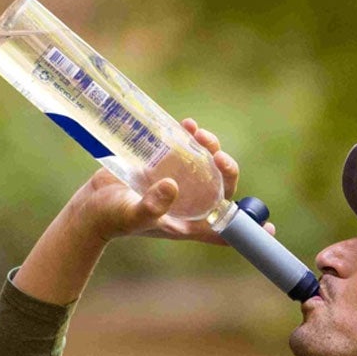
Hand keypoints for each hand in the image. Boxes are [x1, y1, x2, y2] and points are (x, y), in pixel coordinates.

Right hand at [67, 119, 278, 247]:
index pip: (222, 230)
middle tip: (219, 157)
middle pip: (220, 190)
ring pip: (206, 166)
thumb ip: (152, 206)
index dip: (247, 230)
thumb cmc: (109, 218)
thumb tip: (172, 185)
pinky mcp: (163, 166)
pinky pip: (184, 150)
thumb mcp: (131, 214)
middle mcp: (186, 204)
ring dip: (210, 149)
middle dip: (227, 171)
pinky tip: (188, 126)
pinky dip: (190, 137)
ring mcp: (176, 184)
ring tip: (200, 135)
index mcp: (185, 223)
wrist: (87, 206)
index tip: (269, 227)